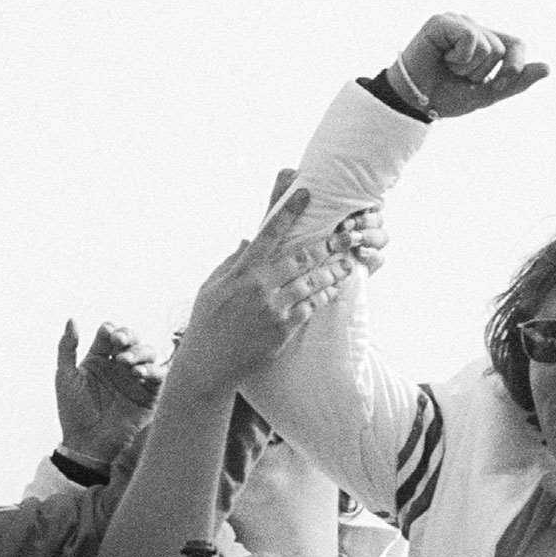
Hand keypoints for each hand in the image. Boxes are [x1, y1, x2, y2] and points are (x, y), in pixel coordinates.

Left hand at [54, 319, 162, 464]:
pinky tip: (139, 373)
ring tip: (126, 363)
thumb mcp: (65, 376)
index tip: (108, 336)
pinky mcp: (150, 395)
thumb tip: (72, 319)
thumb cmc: (73, 411)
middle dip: (128, 336)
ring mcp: (136, 379)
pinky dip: (153, 369)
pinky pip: (160, 375)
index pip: (110, 334)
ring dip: (140, 352)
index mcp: (99, 359)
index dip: (111, 331)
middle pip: (132, 339)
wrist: (87, 442)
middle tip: (120, 343)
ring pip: (148, 352)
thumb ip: (67, 347)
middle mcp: (119, 366)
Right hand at [169, 188, 382, 394]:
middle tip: (348, 233)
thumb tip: (248, 239)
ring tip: (347, 263)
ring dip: (332, 271)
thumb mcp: (211, 286)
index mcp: (241, 271)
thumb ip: (232, 261)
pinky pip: (309, 307)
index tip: (304, 192)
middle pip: (301, 257)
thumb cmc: (207, 322)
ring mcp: (273, 309)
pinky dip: (323, 296)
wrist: (208, 364)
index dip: (288, 210)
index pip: (268, 233)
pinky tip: (334, 289)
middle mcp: (259, 287)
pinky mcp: (282, 330)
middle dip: (328, 244)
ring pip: (311, 283)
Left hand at [265, 169, 386, 272]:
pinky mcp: (362, 267)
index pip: (364, 196)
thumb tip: (290, 171)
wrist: (282, 285)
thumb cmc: (281, 247)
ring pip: (382, 235)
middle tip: (347, 223)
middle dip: (367, 217)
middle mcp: (354, 226)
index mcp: (340, 210)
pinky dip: (372, 255)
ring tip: (353, 238)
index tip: (352, 203)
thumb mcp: (277, 221)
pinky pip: (379, 259)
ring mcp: (361, 247)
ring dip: (371, 234)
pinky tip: (359, 254)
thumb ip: (283, 196)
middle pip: (378, 215)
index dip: (365, 197)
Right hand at [393, 12, 549, 117]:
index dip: (514, 67)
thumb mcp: (487, 93)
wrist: (414, 103)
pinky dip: (459, 57)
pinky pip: (470, 37)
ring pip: (487, 46)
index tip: (495, 86)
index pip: (517, 45)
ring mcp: (459, 21)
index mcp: (486, 41)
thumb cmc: (446, 96)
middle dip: (482, 73)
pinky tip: (442, 58)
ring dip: (468, 68)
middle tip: (459, 77)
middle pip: (501, 49)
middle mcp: (474, 28)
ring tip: (448, 68)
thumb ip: (516, 81)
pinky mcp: (443, 21)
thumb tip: (548, 68)